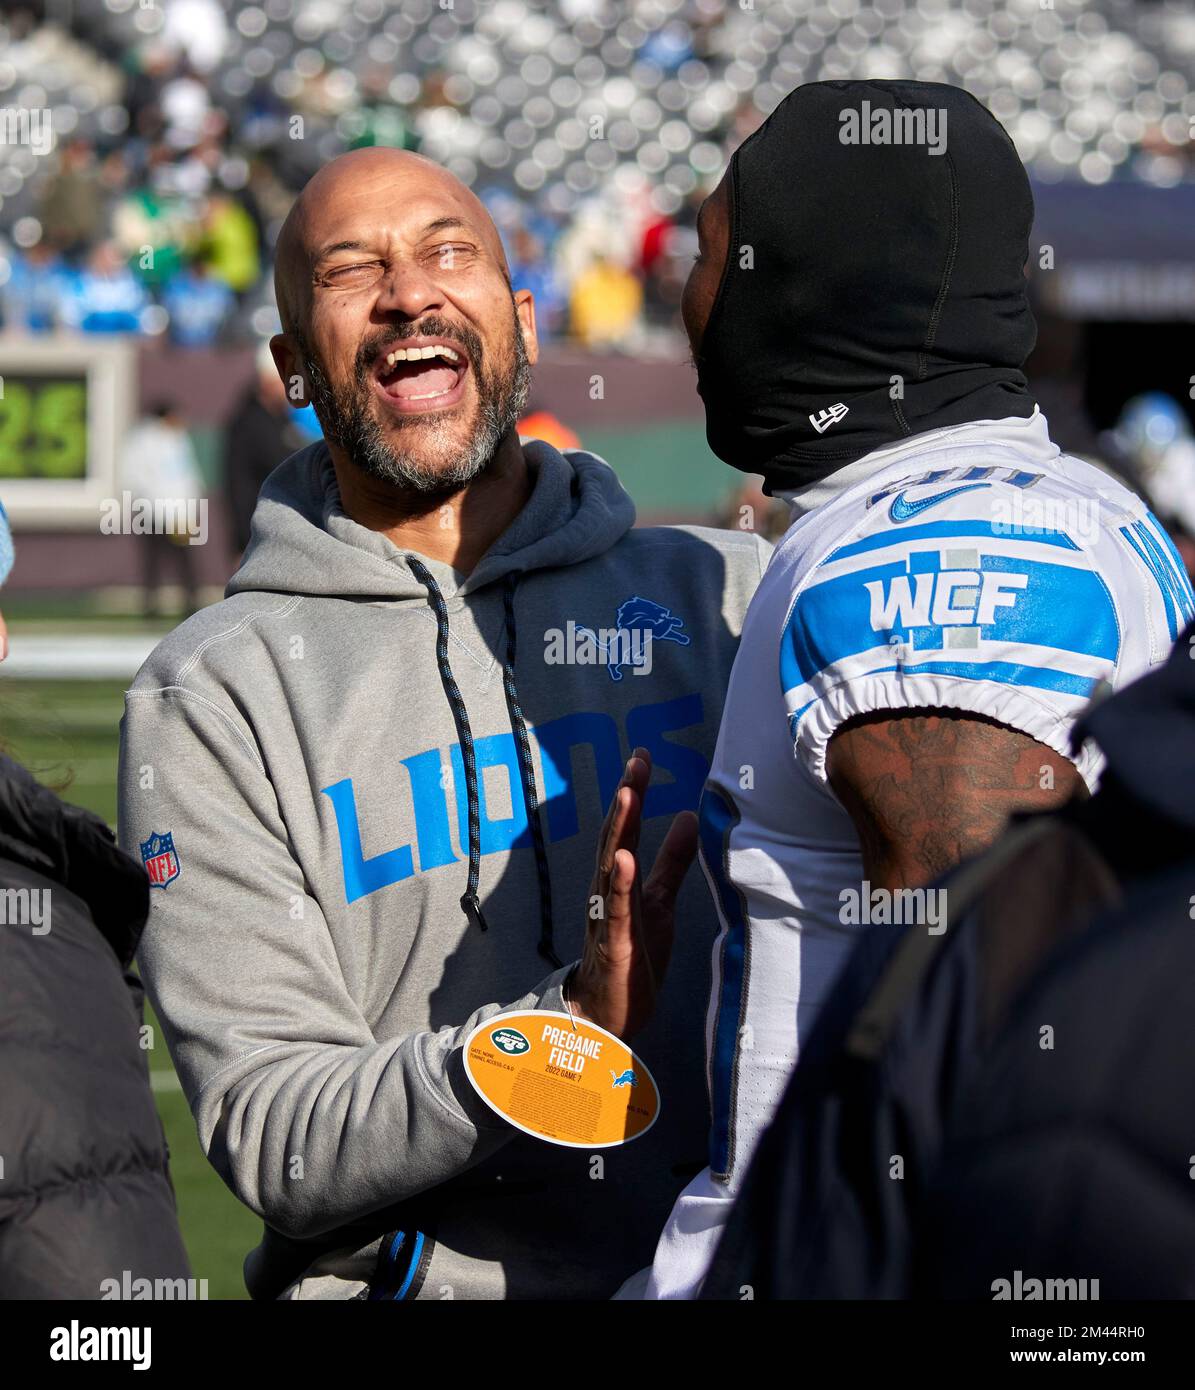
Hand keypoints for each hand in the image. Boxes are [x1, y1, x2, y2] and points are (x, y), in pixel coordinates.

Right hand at [567, 746, 698, 1040]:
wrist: (610, 1016)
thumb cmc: (632, 957)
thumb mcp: (659, 902)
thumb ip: (671, 862)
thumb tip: (687, 816)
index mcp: (620, 880)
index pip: (626, 828)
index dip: (633, 792)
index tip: (641, 755)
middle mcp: (607, 892)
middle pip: (615, 837)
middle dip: (626, 798)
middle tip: (636, 760)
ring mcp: (608, 917)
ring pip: (610, 866)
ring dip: (618, 829)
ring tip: (628, 792)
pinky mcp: (614, 945)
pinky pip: (615, 911)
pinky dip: (618, 884)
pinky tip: (623, 859)